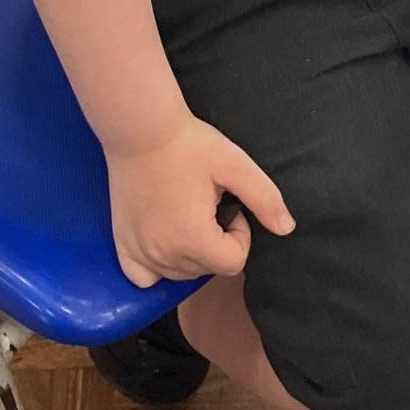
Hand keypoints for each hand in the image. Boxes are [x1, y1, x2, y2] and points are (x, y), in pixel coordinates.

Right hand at [106, 113, 294, 287]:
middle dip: (217, 242)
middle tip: (208, 204)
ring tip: (187, 212)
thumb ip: (265, 199)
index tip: (228, 205)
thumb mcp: (236, 165)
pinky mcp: (122, 246)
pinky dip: (159, 267)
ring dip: (192, 252)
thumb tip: (286, 228)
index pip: (233, 263)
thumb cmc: (189, 145)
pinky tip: (165, 239)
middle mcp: (162, 254)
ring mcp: (139, 253)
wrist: (140, 131)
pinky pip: (145, 278)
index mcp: (192, 238)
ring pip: (180, 274)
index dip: (240, 234)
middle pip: (207, 270)